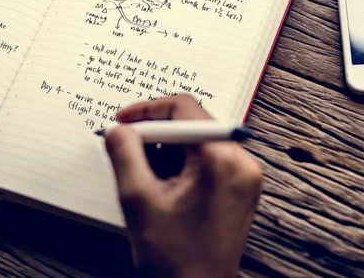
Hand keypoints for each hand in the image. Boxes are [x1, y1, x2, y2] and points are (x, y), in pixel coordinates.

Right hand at [104, 95, 261, 277]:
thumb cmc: (172, 257)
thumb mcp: (137, 199)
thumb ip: (124, 154)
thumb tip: (119, 129)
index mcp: (221, 159)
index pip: (184, 107)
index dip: (147, 109)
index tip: (123, 121)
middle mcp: (242, 162)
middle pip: (193, 122)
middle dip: (155, 133)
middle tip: (127, 149)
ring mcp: (244, 176)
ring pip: (198, 141)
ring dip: (166, 149)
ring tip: (144, 177)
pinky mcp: (240, 189)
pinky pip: (207, 159)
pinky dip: (180, 163)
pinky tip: (161, 185)